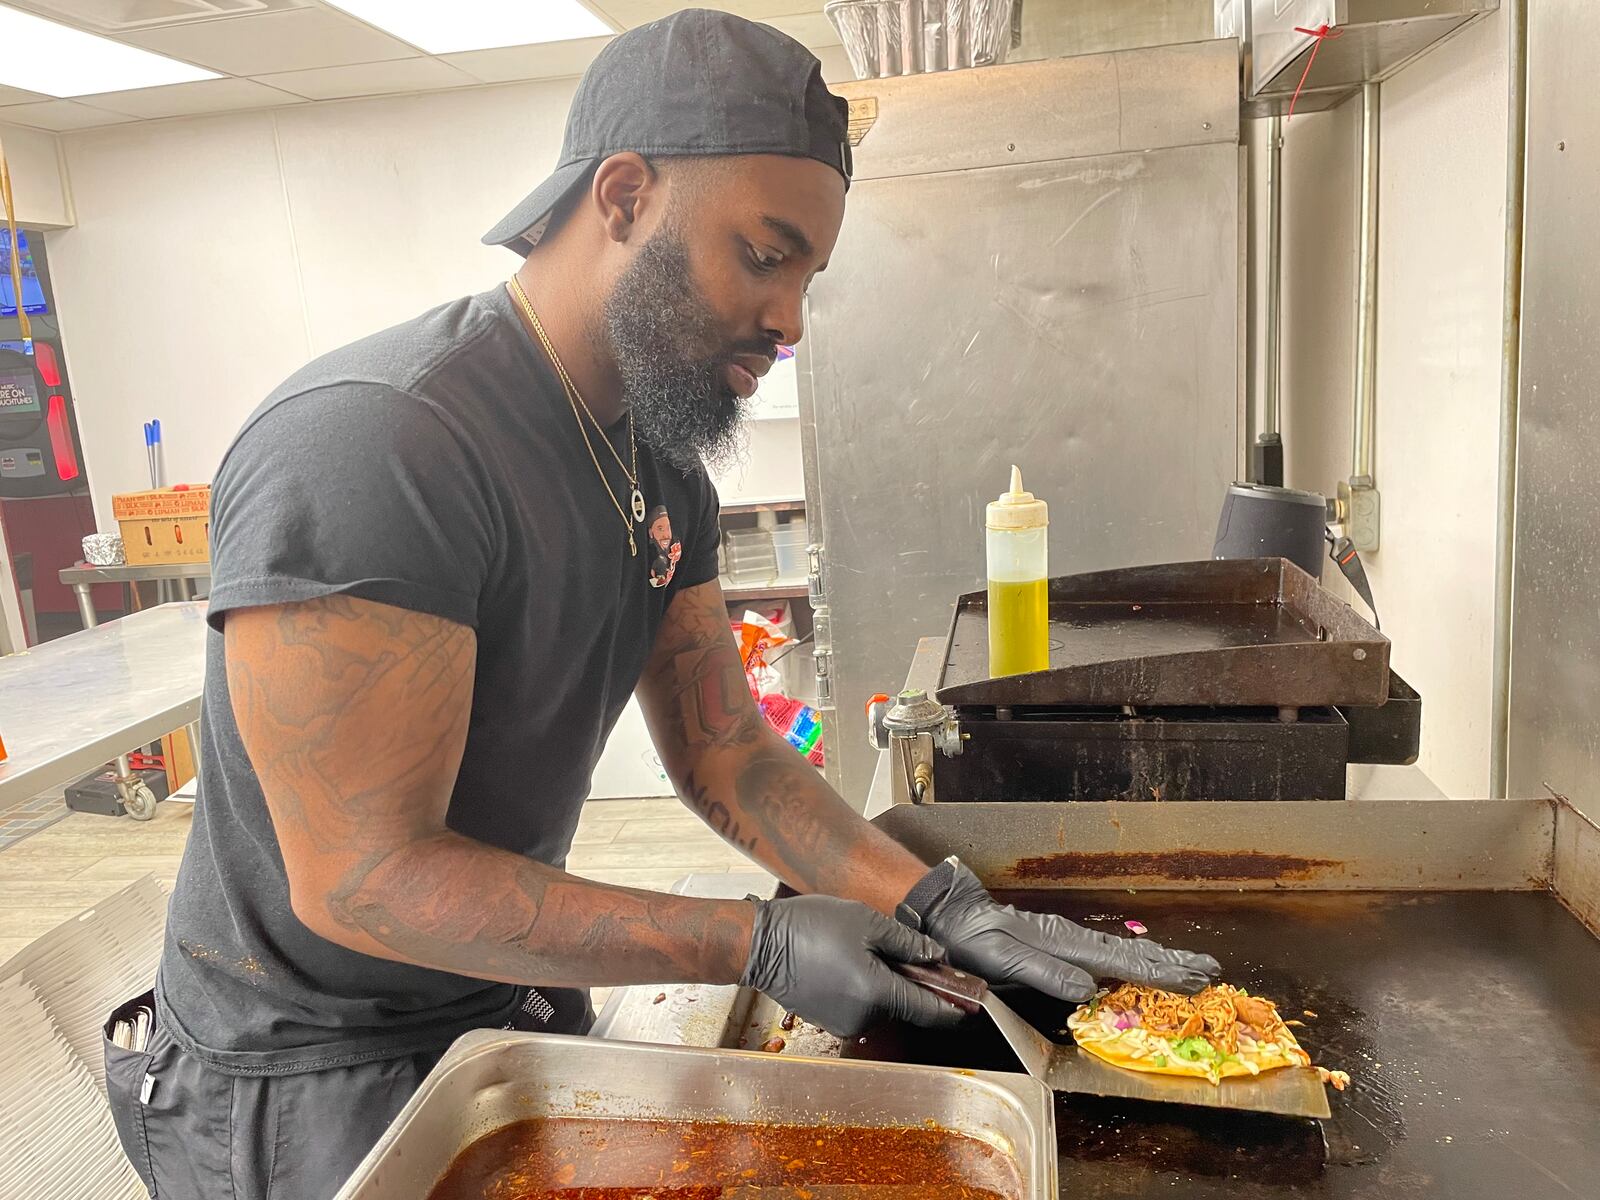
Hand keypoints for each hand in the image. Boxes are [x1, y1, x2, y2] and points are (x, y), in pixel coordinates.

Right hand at [740, 895, 965, 1035]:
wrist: (760, 944)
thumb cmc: (809, 927)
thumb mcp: (865, 922)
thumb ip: (906, 941)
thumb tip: (935, 954)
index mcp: (877, 993)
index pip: (929, 1009)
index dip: (955, 1007)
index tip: (973, 1003)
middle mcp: (863, 1017)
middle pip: (904, 1004)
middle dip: (910, 981)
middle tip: (900, 949)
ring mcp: (843, 1023)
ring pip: (881, 1005)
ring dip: (883, 984)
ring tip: (861, 949)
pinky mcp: (828, 1020)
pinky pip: (859, 1006)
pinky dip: (861, 989)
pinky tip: (844, 962)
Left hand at [901, 860, 1220, 1001]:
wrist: (950, 916)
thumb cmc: (974, 941)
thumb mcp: (1005, 961)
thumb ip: (1046, 974)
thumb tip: (1089, 990)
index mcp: (1066, 945)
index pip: (1123, 963)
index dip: (1161, 973)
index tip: (1197, 978)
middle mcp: (1072, 941)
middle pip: (1131, 955)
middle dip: (1171, 963)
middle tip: (1210, 970)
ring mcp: (1066, 941)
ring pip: (1121, 953)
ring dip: (1157, 961)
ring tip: (1188, 966)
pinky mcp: (1056, 945)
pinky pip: (1104, 955)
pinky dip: (1130, 961)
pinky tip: (1136, 966)